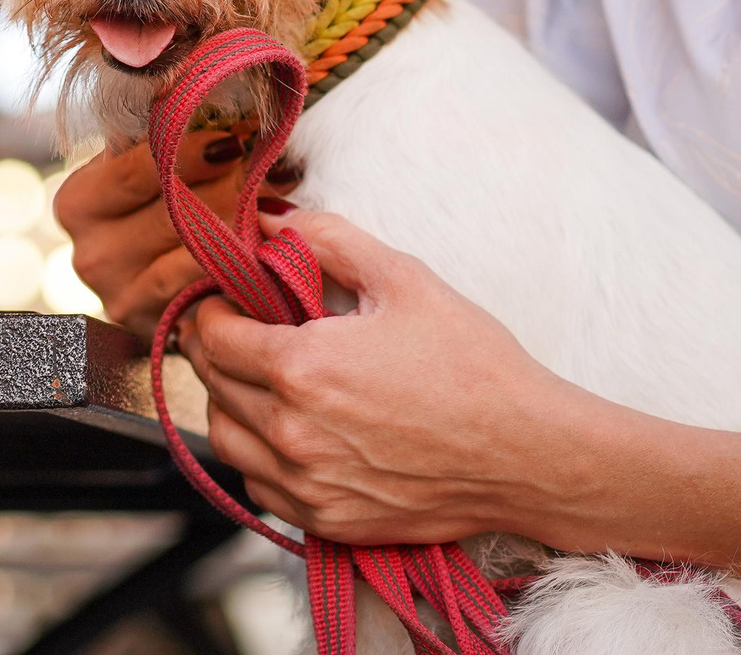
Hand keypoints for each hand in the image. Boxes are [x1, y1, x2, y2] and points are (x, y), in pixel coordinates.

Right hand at [54, 132, 256, 336]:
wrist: (151, 282)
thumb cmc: (151, 208)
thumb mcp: (145, 170)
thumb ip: (167, 139)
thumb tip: (214, 107)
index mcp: (77, 202)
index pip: (137, 170)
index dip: (189, 150)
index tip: (231, 138)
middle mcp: (89, 254)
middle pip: (171, 210)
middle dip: (224, 183)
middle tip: (259, 166)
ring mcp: (119, 295)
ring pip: (194, 247)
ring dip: (237, 218)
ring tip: (265, 198)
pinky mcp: (153, 324)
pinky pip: (205, 283)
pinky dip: (237, 258)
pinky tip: (258, 239)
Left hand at [183, 210, 600, 546]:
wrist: (529, 454)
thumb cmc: (474, 365)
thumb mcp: (404, 278)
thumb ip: (326, 239)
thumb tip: (269, 220)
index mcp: (302, 366)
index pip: (212, 333)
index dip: (215, 305)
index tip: (232, 295)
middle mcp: (292, 432)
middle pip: (211, 382)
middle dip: (216, 346)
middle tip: (243, 326)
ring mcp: (307, 484)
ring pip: (224, 439)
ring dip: (229, 402)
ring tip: (263, 378)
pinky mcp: (327, 520)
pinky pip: (259, 485)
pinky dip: (258, 454)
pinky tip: (290, 429)